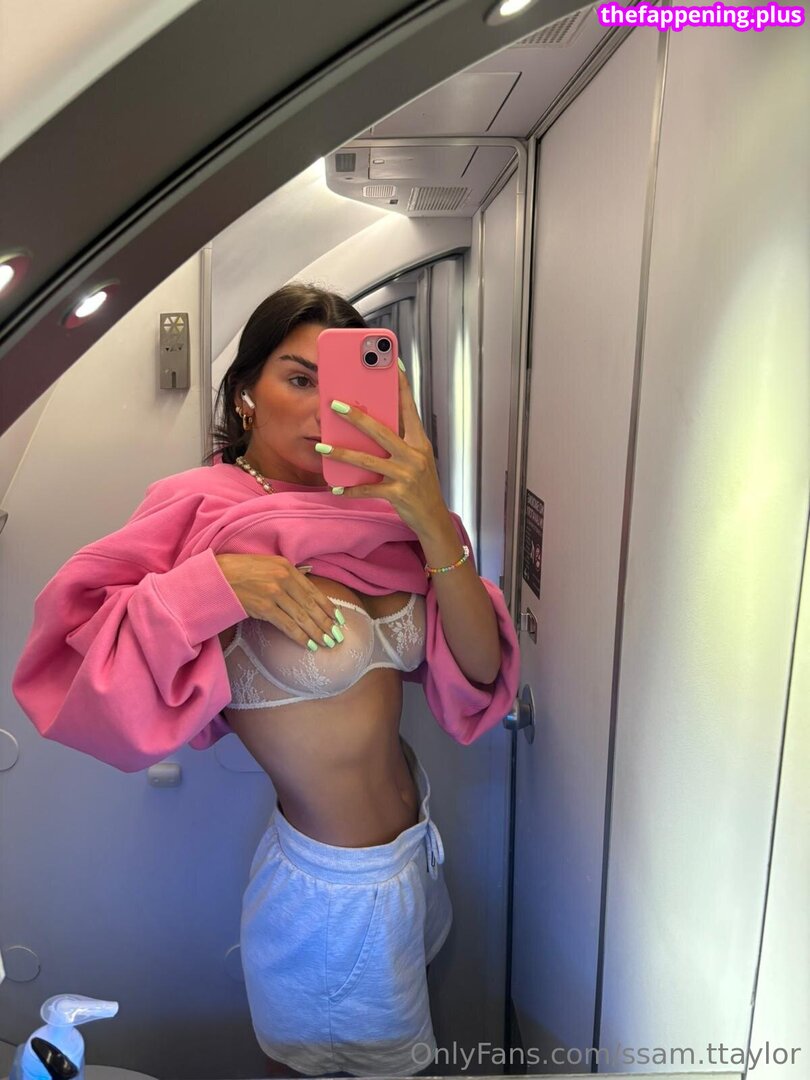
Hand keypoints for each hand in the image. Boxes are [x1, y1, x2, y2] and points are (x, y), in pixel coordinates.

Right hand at [215, 554, 343, 649]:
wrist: (216, 576)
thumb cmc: (240, 570)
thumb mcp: (268, 564)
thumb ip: (288, 573)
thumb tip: (308, 577)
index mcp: (286, 567)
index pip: (313, 590)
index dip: (328, 607)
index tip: (339, 619)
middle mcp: (283, 578)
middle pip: (311, 605)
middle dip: (327, 623)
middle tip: (338, 636)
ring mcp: (274, 593)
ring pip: (302, 616)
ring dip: (317, 632)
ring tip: (328, 643)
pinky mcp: (263, 607)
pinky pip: (287, 625)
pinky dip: (299, 636)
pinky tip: (309, 645)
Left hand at [321, 363, 445, 533]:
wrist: (434, 518)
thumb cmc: (421, 485)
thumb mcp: (416, 458)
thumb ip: (400, 440)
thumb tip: (372, 422)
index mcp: (419, 441)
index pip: (409, 407)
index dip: (401, 385)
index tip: (391, 363)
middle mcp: (414, 454)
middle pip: (381, 430)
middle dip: (356, 417)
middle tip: (335, 405)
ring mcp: (406, 474)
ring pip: (368, 460)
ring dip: (342, 453)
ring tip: (322, 446)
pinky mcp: (398, 494)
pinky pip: (369, 489)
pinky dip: (351, 490)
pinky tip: (336, 489)